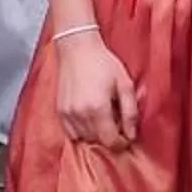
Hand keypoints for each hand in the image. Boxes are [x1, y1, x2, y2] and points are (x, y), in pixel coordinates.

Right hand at [54, 32, 138, 150]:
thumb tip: (131, 135)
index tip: (127, 136)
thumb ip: (130, 112)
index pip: (111, 142)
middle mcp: (80, 114)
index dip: (122, 143)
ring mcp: (67, 114)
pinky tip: (89, 116)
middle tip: (116, 120)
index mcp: (98, 108)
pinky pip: (71, 133)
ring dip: (96, 134)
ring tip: (102, 116)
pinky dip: (82, 130)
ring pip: (85, 138)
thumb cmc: (103, 63)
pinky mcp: (59, 111)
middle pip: (98, 141)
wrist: (77, 48)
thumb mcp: (125, 84)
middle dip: (110, 136)